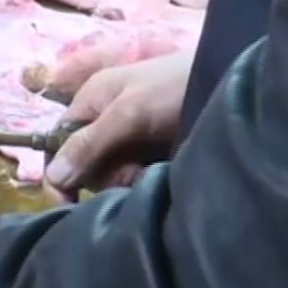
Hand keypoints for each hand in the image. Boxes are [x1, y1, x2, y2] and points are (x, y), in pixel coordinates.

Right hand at [45, 49, 194, 202]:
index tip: (67, 203)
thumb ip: (88, 143)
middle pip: (84, 164)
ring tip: (150, 169)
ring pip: (110, 174)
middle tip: (131, 171)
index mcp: (91, 102)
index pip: (58, 143)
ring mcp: (130, 138)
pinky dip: (143, 180)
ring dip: (126, 179)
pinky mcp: (152, 153)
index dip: (60, 172)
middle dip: (103, 175)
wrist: (236, 84)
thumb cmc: (177, 87)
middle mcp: (105, 120)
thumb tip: (52, 178)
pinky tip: (160, 172)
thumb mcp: (128, 111)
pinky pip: (134, 177)